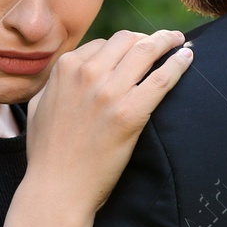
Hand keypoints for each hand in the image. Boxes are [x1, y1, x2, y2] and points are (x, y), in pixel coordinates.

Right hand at [24, 29, 192, 213]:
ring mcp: (109, 92)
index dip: (123, 46)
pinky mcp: (129, 113)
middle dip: (147, 37)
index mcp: (64, 69)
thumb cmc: (46, 153)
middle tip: (163, 41)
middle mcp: (87, 74)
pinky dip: (178, 63)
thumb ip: (54, 84)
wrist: (57, 188)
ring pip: (146, 51)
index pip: (103, 44)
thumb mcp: (38, 107)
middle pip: (126, 40)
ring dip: (166, 41)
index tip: (136, 50)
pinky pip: (162, 78)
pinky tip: (187, 57)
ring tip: (178, 42)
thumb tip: (67, 73)